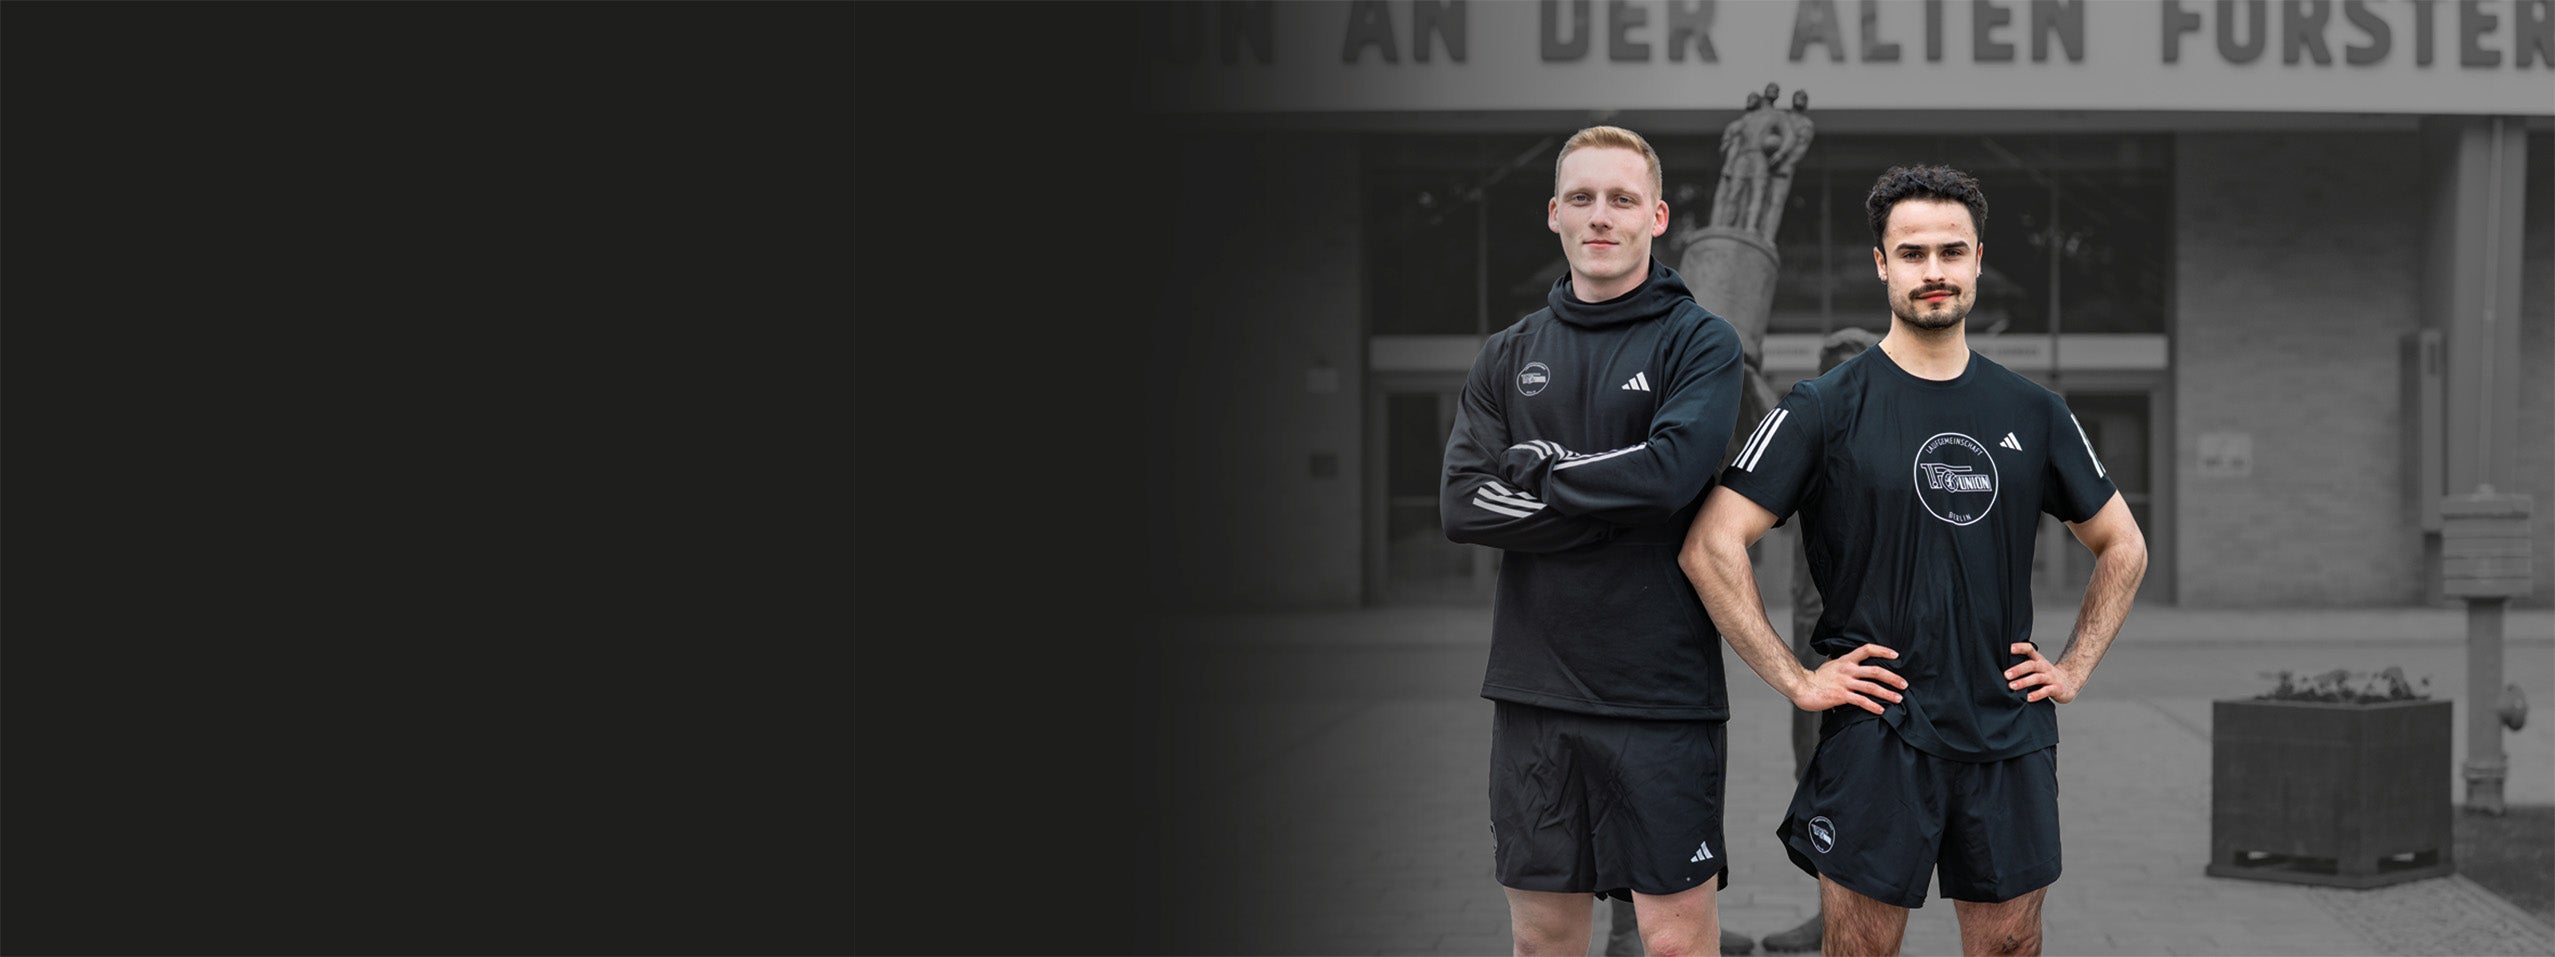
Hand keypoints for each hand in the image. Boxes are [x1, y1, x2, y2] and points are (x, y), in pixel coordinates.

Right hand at [1791, 643, 1906, 714]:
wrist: (1802, 687)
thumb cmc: (1816, 678)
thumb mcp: (1830, 664)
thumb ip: (1840, 662)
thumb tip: (1844, 658)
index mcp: (1846, 660)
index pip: (1867, 649)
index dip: (1883, 651)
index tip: (1896, 656)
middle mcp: (1848, 670)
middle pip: (1875, 671)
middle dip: (1892, 678)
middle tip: (1904, 684)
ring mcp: (1845, 683)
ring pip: (1871, 687)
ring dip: (1887, 693)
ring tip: (1898, 699)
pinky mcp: (1841, 696)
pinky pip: (1861, 701)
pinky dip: (1873, 706)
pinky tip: (1881, 710)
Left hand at [2006, 643, 2083, 702]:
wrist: (2070, 682)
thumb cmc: (2046, 676)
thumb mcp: (2036, 668)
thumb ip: (2023, 667)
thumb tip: (1999, 669)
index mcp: (2038, 660)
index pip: (2030, 650)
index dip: (2020, 647)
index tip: (2009, 648)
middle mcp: (2044, 667)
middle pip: (2031, 665)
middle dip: (2018, 669)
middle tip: (2006, 675)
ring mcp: (2051, 678)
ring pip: (2037, 678)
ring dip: (2024, 682)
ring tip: (2012, 686)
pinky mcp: (2057, 689)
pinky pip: (2046, 691)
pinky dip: (2037, 694)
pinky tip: (2028, 698)